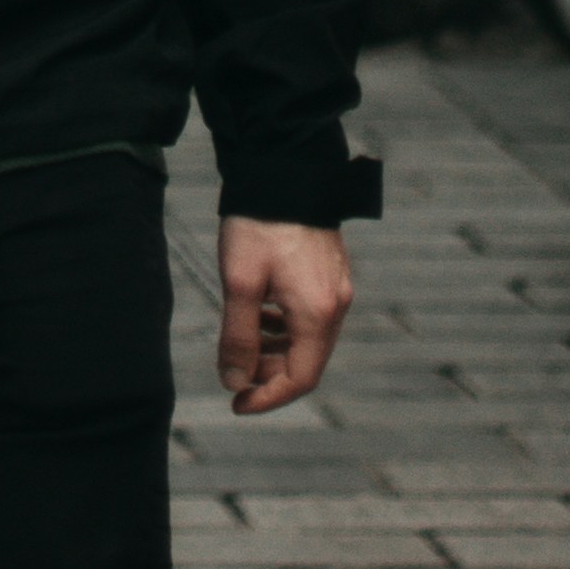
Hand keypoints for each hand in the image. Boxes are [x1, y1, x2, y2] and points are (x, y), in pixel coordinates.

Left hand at [216, 215, 351, 416]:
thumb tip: (235, 382)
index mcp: (318, 312)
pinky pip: (310, 315)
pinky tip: (260, 314)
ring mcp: (336, 286)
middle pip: (306, 361)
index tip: (236, 403)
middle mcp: (336, 304)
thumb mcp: (240, 282)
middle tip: (233, 373)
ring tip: (241, 343)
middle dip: (269, 374)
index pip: (300, 379)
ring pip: (308, 338)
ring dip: (275, 350)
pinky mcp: (329, 270)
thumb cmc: (260, 223)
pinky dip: (284, 326)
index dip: (268, 398)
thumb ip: (238, 337)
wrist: (284, 166)